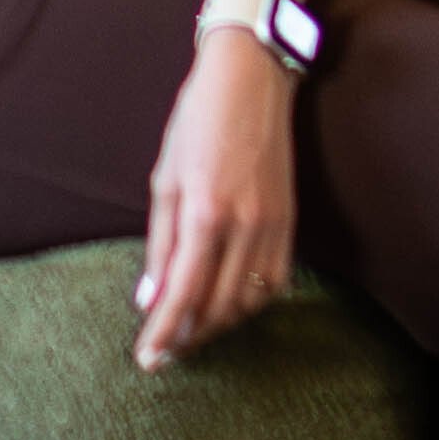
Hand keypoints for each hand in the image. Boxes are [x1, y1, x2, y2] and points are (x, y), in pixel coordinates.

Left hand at [136, 27, 300, 366]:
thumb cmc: (197, 122)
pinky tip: (229, 306)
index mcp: (205, 212)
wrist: (251, 79)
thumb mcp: (164, 178)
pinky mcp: (290, 221)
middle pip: (219, 306)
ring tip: (192, 333)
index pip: (183, 294)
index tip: (147, 360)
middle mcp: (244, 226)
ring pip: (250, 301)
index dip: (164, 333)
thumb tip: (149, 300)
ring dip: (220, 324)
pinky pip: (275, 281)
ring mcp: (273, 225)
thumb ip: (160, 244)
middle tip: (166, 352)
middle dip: (190, 337)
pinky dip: (251, 303)